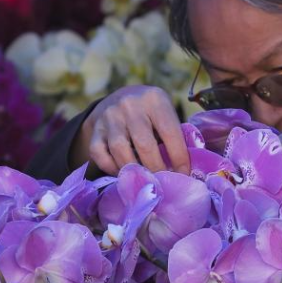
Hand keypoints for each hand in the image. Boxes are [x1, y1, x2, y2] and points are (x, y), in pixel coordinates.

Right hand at [70, 86, 190, 175]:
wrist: (117, 99)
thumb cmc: (150, 113)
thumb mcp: (165, 112)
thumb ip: (176, 134)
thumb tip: (187, 168)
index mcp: (154, 99)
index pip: (169, 132)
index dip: (178, 157)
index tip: (184, 175)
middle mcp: (130, 105)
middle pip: (144, 145)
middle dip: (156, 169)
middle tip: (164, 183)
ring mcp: (109, 117)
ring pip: (120, 151)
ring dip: (134, 171)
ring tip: (145, 180)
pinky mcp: (95, 130)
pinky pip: (100, 155)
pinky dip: (112, 168)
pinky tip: (124, 173)